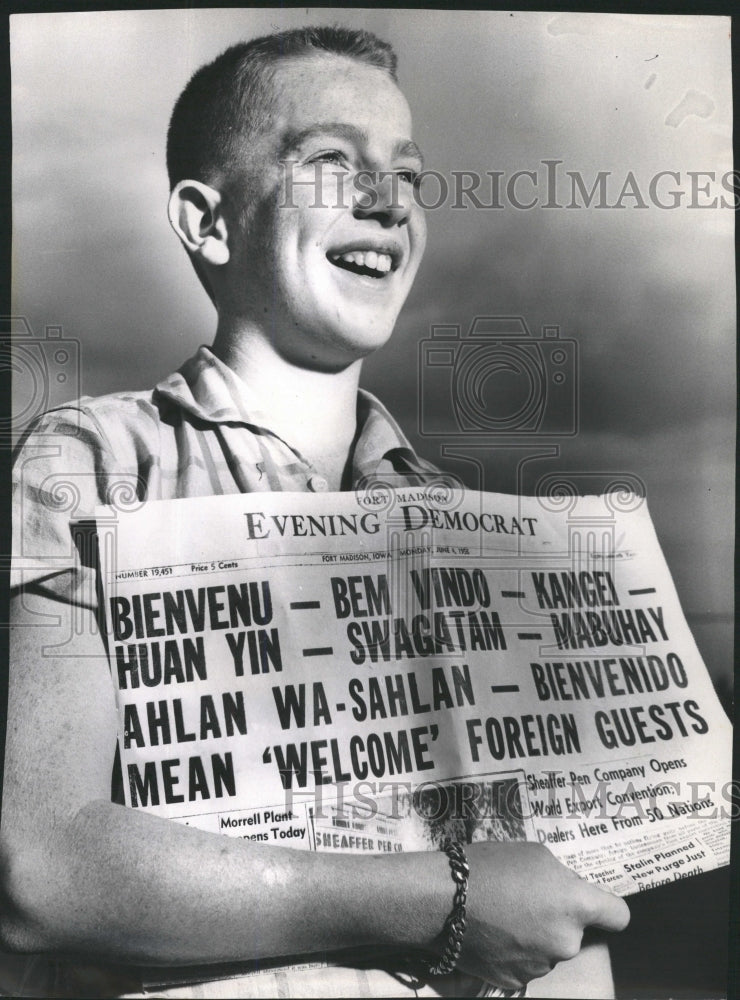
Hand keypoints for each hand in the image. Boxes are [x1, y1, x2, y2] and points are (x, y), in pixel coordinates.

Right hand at [456, 842, 629, 989]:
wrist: (444, 900)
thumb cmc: (490, 867)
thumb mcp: (535, 854)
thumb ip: (562, 877)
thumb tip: (568, 893)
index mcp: (576, 906)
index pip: (619, 915)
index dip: (608, 908)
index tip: (594, 903)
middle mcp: (566, 941)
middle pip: (576, 931)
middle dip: (558, 918)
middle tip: (527, 898)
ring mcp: (542, 965)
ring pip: (550, 949)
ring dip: (536, 935)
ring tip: (504, 914)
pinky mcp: (517, 981)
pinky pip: (527, 964)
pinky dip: (516, 952)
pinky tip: (495, 933)